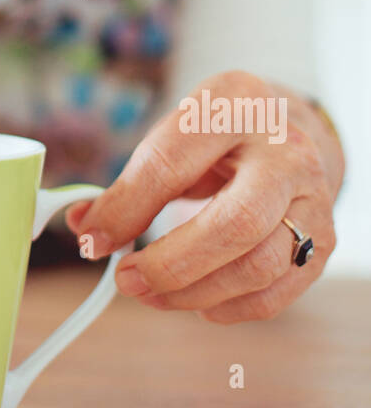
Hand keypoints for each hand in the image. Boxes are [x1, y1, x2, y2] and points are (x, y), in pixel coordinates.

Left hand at [66, 71, 342, 323]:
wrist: (290, 130)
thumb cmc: (220, 136)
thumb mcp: (175, 135)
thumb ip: (131, 182)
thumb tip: (84, 227)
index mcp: (236, 101)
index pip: (172, 162)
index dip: (125, 209)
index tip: (93, 240)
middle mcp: (286, 148)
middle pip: (235, 223)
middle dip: (170, 264)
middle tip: (126, 279)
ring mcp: (313, 195)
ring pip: (258, 266)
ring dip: (194, 293)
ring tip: (152, 293)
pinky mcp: (324, 238)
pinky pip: (276, 292)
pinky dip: (228, 307)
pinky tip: (198, 300)